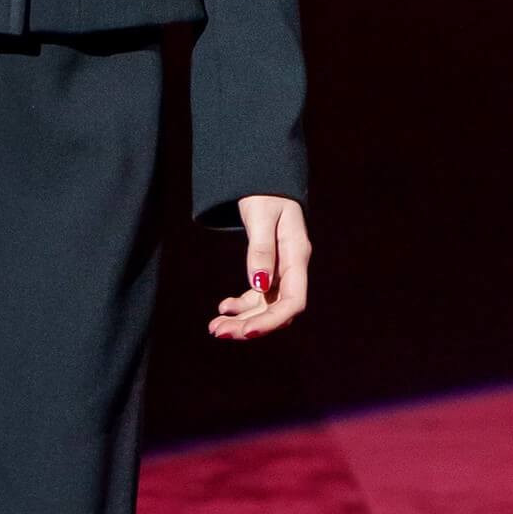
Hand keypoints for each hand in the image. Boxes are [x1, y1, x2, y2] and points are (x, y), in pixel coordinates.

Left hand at [208, 194, 310, 340]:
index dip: (271, 321)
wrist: (265, 181)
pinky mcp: (270, 270)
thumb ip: (261, 249)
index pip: (293, 301)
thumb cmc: (265, 195)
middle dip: (250, 326)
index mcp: (297, 256)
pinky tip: (224, 307)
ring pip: (266, 307)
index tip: (246, 332)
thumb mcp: (261, 216)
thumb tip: (259, 284)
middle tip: (217, 331)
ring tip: (215, 326)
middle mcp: (293, 268)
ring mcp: (282, 271)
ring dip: (243, 320)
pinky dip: (242, 306)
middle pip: (278, 310)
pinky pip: (259, 296)